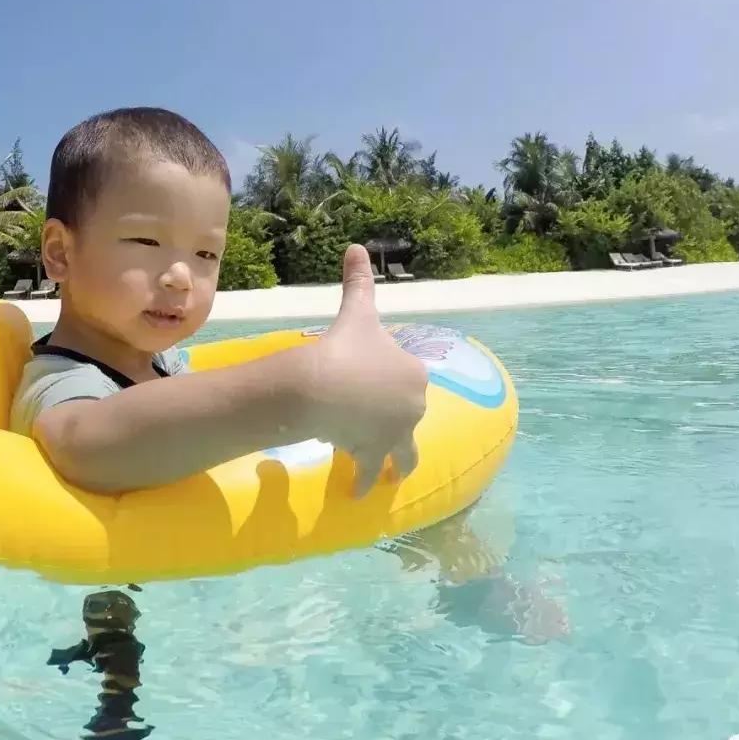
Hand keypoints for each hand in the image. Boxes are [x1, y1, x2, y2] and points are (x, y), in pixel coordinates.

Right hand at [306, 244, 428, 495]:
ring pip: (404, 451)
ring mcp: (396, 434)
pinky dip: (366, 482)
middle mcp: (413, 406)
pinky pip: (373, 471)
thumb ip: (358, 281)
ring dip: (399, 461)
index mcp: (414, 372)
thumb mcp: (356, 311)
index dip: (389, 379)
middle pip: (406, 413)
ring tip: (394, 473)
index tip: (372, 380)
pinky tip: (358, 493)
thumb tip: (355, 246)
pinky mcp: (375, 454)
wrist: (324, 387)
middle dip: (392, 417)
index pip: (408, 378)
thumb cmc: (343, 346)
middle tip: (368, 418)